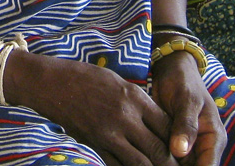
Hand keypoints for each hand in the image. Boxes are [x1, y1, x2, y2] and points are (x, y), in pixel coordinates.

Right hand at [7, 50, 176, 165]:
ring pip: (141, 164)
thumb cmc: (84, 77)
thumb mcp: (117, 81)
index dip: (178, 140)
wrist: (50, 83)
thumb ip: (138, 101)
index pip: (167, 126)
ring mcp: (109, 135)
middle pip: (159, 149)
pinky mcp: (94, 145)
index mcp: (133, 98)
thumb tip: (158, 121)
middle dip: (172, 162)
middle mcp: (125, 118)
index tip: (184, 148)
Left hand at [148, 52, 224, 165]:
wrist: (171, 69)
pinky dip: (157, 160)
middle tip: (153, 165)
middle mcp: (203, 147)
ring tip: (148, 162)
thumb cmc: (183, 81)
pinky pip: (167, 159)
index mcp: (214, 139)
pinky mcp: (172, 143)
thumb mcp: (186, 100)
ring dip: (165, 165)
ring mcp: (188, 147)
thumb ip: (185, 125)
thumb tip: (180, 152)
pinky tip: (145, 157)